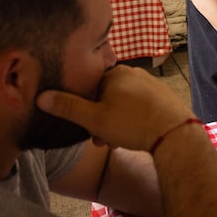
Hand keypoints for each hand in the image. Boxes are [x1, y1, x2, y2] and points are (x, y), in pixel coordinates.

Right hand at [36, 65, 193, 151]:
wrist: (174, 133)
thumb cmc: (132, 124)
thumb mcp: (94, 119)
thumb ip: (68, 107)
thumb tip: (41, 96)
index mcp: (116, 73)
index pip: (91, 87)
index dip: (86, 109)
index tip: (86, 128)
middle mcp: (135, 74)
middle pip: (108, 97)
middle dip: (102, 120)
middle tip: (102, 141)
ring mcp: (152, 85)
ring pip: (125, 105)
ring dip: (117, 124)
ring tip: (118, 143)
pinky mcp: (165, 97)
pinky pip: (142, 108)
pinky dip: (135, 121)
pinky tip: (136, 137)